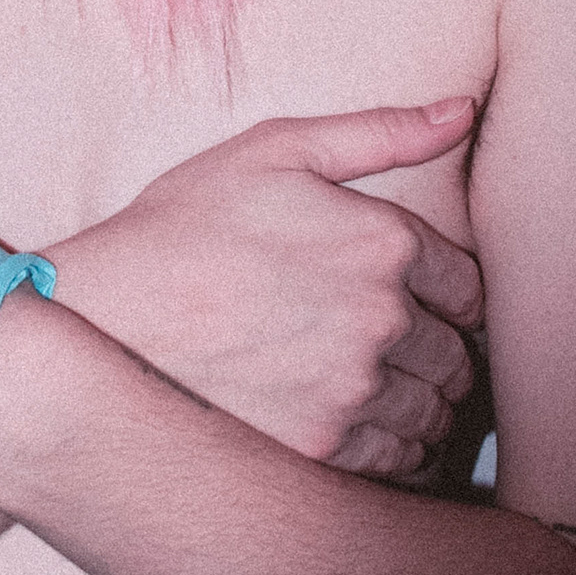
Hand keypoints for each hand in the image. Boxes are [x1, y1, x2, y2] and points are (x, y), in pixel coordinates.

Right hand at [48, 103, 482, 477]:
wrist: (105, 314)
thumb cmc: (186, 223)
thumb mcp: (277, 150)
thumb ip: (381, 132)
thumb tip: (463, 110)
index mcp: (382, 240)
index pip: (470, 287)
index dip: (444, 292)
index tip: (406, 295)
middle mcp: (381, 317)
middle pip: (457, 356)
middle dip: (432, 350)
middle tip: (380, 342)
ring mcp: (353, 389)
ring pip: (433, 415)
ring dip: (413, 404)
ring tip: (359, 383)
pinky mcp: (324, 449)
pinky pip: (397, 463)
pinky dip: (386, 449)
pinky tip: (341, 420)